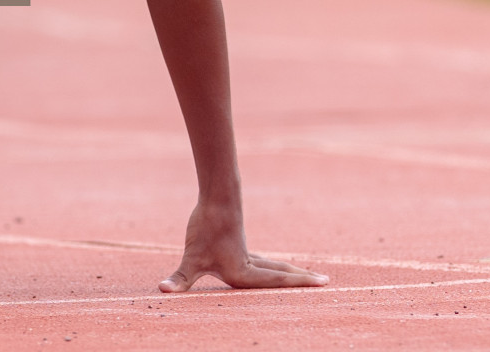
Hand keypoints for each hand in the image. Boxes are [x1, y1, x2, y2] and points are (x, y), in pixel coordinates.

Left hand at [159, 200, 328, 291]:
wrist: (215, 199)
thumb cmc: (205, 229)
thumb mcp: (190, 259)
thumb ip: (179, 278)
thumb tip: (163, 290)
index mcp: (243, 273)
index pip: (276, 281)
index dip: (299, 284)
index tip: (321, 283)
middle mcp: (249, 265)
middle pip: (281, 274)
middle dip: (302, 280)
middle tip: (326, 281)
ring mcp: (246, 253)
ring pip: (274, 265)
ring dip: (290, 271)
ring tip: (308, 275)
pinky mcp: (239, 243)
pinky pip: (263, 259)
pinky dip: (274, 265)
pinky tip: (272, 266)